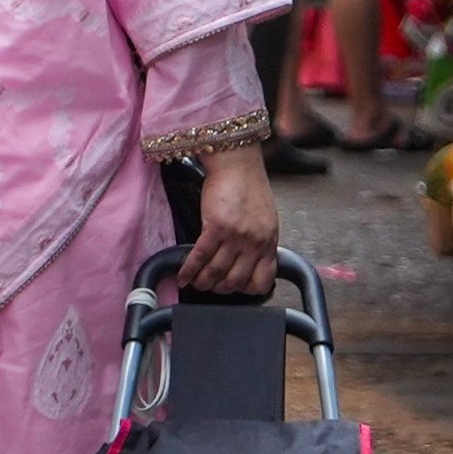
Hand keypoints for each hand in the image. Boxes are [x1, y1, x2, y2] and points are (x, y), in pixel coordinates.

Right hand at [181, 145, 279, 295]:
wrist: (236, 163)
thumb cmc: (249, 185)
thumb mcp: (265, 218)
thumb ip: (259, 240)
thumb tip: (246, 259)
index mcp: (269, 241)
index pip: (262, 280)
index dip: (246, 290)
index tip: (235, 288)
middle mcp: (254, 242)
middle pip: (236, 280)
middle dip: (220, 288)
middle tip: (210, 287)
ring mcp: (235, 236)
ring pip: (216, 272)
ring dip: (202, 282)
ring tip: (195, 283)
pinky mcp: (215, 227)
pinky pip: (200, 257)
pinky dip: (189, 270)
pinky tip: (183, 276)